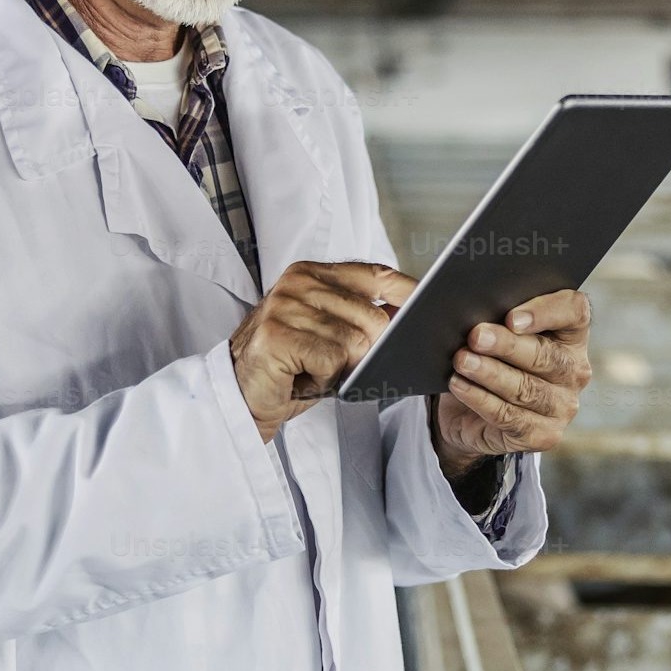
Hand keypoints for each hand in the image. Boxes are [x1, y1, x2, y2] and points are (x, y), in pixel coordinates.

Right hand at [228, 260, 414, 443]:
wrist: (240, 397)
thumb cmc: (290, 368)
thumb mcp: (330, 336)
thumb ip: (362, 319)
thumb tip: (409, 317)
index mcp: (312, 274)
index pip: (375, 274)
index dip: (408, 290)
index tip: (430, 303)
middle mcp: (297, 282)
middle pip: (374, 316)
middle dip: (367, 352)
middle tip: (337, 365)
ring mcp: (285, 305)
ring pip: (355, 342)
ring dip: (340, 369)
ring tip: (312, 370)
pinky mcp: (278, 334)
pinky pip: (332, 359)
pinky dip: (324, 379)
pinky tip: (302, 377)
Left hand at [432, 289, 591, 473]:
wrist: (468, 414)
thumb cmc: (484, 358)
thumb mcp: (486, 328)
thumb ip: (479, 306)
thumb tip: (440, 293)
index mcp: (570, 333)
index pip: (574, 312)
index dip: (546, 311)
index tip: (511, 316)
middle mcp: (574, 369)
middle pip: (546, 354)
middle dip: (507, 344)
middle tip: (476, 335)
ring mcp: (562, 406)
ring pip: (526, 388)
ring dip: (490, 373)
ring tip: (461, 360)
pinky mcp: (544, 434)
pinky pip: (510, 416)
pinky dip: (481, 399)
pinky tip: (459, 385)